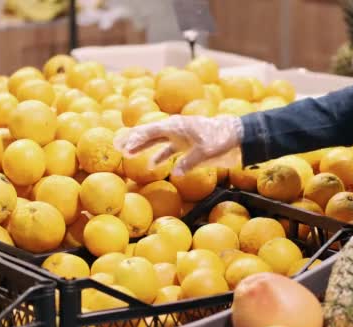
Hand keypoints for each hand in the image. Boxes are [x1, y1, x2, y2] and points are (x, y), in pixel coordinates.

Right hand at [114, 115, 243, 175]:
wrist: (236, 136)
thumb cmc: (221, 139)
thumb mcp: (206, 151)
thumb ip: (190, 162)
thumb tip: (176, 174)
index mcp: (177, 126)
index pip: (152, 131)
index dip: (137, 138)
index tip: (125, 147)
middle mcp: (176, 130)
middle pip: (150, 134)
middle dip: (133, 139)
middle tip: (116, 145)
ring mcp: (181, 138)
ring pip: (156, 142)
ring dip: (143, 147)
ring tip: (127, 153)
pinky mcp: (187, 146)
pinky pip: (169, 151)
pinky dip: (159, 157)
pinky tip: (151, 166)